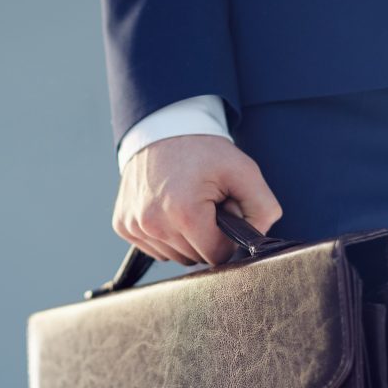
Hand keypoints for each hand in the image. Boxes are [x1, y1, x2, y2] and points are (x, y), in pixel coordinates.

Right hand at [112, 134, 283, 265]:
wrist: (162, 129)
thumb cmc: (203, 151)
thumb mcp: (244, 171)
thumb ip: (264, 209)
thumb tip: (257, 241)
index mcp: (185, 214)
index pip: (217, 256)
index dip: (227, 235)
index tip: (222, 209)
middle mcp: (154, 224)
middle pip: (196, 258)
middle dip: (207, 236)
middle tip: (206, 203)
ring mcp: (134, 226)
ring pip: (175, 256)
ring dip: (186, 238)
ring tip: (187, 204)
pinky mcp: (123, 226)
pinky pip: (156, 248)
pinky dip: (166, 234)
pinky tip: (169, 208)